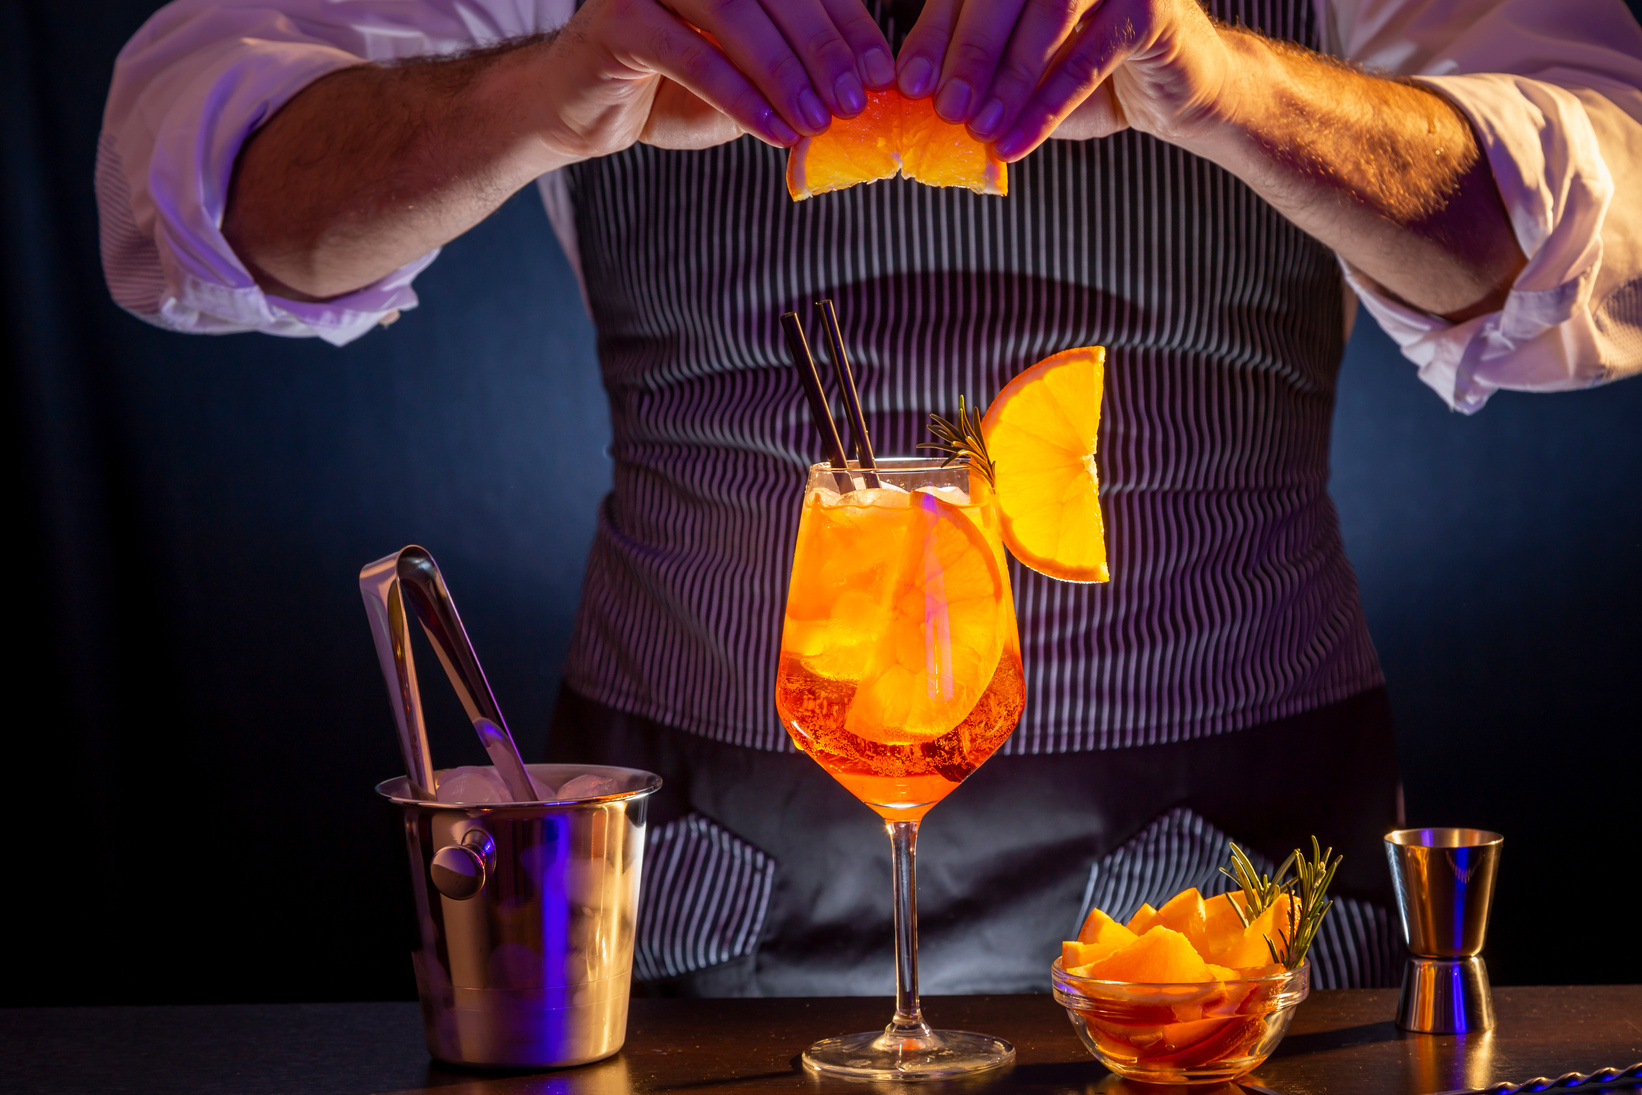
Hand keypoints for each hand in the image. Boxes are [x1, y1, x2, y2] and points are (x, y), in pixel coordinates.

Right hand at [540, 0, 895, 160]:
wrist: (582, 106)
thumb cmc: (671, 86)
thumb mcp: (746, 75)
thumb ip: (795, 71)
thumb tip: (865, 89)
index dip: (847, 24)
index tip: (881, 73)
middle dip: (821, 48)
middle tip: (854, 100)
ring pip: (734, 14)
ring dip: (784, 72)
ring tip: (817, 121)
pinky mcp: (618, 18)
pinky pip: (692, 57)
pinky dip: (740, 97)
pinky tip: (774, 131)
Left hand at [893, 0, 1235, 159]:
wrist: (1178, 92)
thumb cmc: (1091, 79)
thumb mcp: (1024, 79)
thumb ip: (978, 79)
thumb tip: (917, 100)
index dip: (935, 33)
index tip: (907, 82)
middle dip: (968, 52)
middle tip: (941, 107)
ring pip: (1048, 14)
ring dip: (1007, 78)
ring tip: (978, 129)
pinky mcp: (1151, 6)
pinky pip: (1090, 57)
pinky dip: (1048, 104)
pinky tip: (1016, 142)